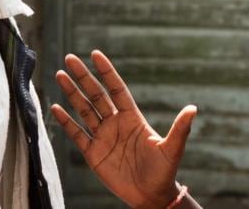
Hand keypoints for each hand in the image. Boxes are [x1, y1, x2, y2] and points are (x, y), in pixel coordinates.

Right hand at [50, 50, 197, 208]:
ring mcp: (103, 137)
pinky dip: (66, 122)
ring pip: (84, 110)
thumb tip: (193, 109)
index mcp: (132, 118)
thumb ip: (180, 129)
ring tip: (59, 75)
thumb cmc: (164, 172)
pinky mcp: (93, 154)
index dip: (106, 72)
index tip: (95, 54)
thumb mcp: (172, 149)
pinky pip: (77, 134)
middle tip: (70, 58)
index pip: (117, 89)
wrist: (151, 196)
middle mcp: (116, 123)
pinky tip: (55, 108)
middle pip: (96, 95)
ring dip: (72, 93)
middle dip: (83, 77)